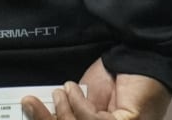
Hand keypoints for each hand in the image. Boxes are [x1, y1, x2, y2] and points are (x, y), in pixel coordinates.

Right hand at [22, 73, 170, 119]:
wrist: (142, 57)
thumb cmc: (116, 80)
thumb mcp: (88, 101)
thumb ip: (74, 114)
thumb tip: (47, 115)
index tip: (30, 107)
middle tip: (29, 102)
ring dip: (64, 111)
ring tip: (59, 91)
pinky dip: (79, 104)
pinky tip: (72, 88)